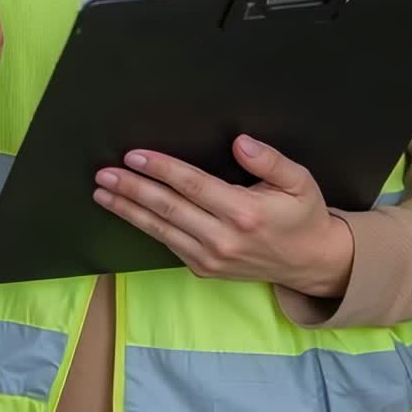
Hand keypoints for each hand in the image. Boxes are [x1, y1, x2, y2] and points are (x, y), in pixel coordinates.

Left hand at [93, 135, 353, 297]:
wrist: (310, 264)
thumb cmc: (303, 215)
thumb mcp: (300, 181)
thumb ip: (270, 161)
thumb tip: (240, 142)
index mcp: (244, 213)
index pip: (192, 186)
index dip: (161, 169)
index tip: (134, 155)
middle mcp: (223, 239)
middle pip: (168, 209)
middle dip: (132, 190)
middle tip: (104, 174)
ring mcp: (211, 259)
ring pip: (160, 230)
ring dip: (128, 210)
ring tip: (102, 192)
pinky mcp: (204, 270)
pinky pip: (168, 244)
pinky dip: (144, 227)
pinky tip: (127, 211)